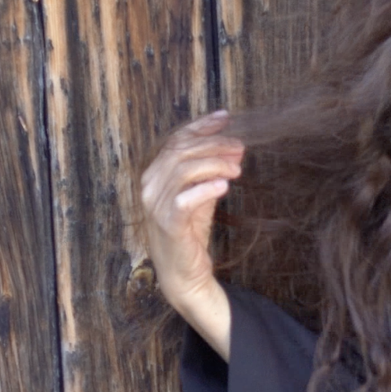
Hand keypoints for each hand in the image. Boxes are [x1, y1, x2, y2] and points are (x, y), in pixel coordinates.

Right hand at [138, 110, 242, 308]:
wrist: (184, 273)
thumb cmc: (191, 232)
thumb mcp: (202, 195)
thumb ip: (212, 171)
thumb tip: (236, 147)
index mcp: (155, 174)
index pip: (176, 140)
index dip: (201, 126)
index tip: (226, 118)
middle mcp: (150, 186)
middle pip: (180, 151)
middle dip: (213, 144)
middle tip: (240, 147)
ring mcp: (155, 205)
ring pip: (183, 170)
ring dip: (214, 164)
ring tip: (238, 168)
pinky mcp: (167, 224)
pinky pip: (183, 199)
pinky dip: (205, 189)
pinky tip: (225, 185)